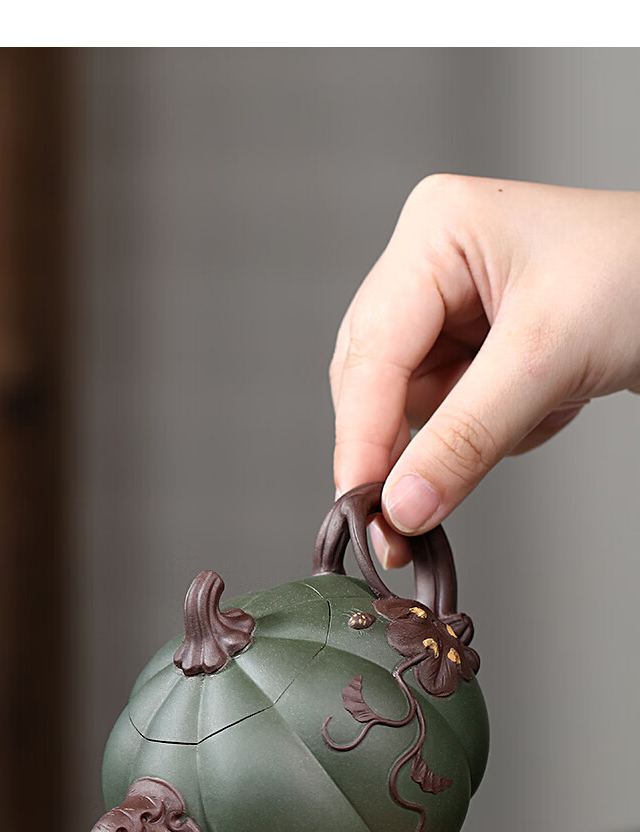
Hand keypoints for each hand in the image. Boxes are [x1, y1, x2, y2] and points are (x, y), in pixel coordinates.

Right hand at [331, 175, 639, 566]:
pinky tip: (553, 399)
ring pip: (419, 407)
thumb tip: (402, 506)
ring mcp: (458, 306)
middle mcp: (434, 264)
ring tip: (544, 404)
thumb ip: (465, 437)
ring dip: (475, 431)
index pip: (370, 351)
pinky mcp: (483, 344)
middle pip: (379, 381)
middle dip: (415, 440)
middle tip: (410, 517)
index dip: (361, 436)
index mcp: (435, 232)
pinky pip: (457, 416)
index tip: (361, 505)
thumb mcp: (549, 357)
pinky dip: (503, 428)